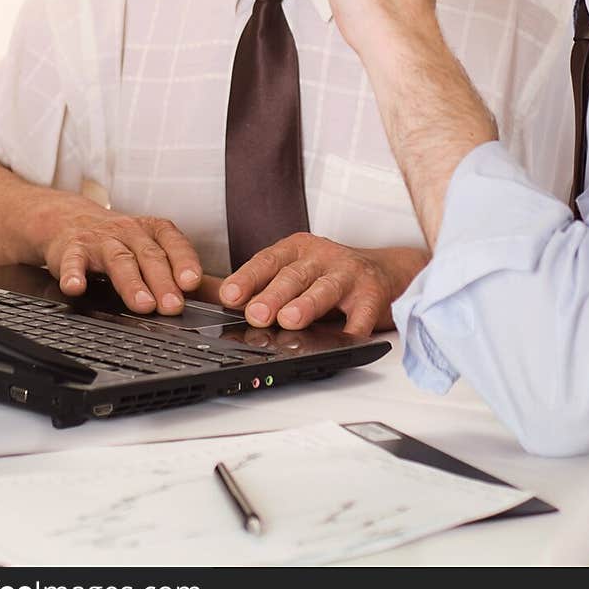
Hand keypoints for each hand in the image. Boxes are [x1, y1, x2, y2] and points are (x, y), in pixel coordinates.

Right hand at [43, 208, 203, 314]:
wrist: (71, 221)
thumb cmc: (123, 242)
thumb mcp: (155, 249)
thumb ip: (185, 271)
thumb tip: (225, 294)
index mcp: (154, 231)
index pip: (174, 243)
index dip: (184, 261)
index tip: (193, 281)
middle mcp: (130, 232)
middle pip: (150, 256)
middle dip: (163, 282)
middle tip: (174, 307)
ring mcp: (101, 240)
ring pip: (119, 261)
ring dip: (132, 284)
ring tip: (143, 305)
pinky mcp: (72, 250)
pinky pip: (73, 261)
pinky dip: (74, 274)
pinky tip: (76, 288)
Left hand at [218, 233, 427, 335]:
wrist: (383, 271)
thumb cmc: (326, 275)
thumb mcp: (292, 270)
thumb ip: (257, 283)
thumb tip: (206, 296)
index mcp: (296, 250)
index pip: (267, 261)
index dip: (247, 278)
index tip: (228, 295)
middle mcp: (322, 256)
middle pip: (294, 275)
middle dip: (273, 294)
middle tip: (255, 313)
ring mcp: (349, 273)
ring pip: (325, 288)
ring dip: (307, 304)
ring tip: (290, 319)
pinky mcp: (373, 295)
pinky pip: (362, 314)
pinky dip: (353, 328)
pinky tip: (343, 339)